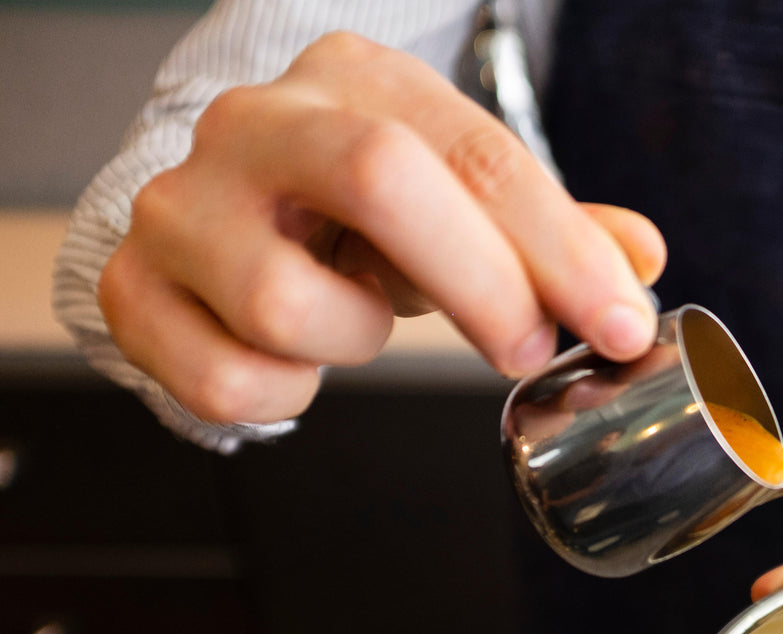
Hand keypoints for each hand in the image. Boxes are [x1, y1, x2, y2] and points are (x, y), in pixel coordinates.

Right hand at [99, 32, 665, 424]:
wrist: (219, 215)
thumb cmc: (355, 214)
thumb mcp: (462, 204)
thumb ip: (553, 229)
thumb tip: (640, 260)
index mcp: (355, 80)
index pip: (479, 155)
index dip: (564, 250)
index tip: (621, 323)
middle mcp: (256, 124)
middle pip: (380, 179)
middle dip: (482, 284)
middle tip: (528, 349)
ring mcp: (182, 206)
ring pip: (290, 304)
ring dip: (359, 342)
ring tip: (362, 321)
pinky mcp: (133, 292)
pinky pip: (227, 380)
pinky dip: (285, 395)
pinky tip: (295, 360)